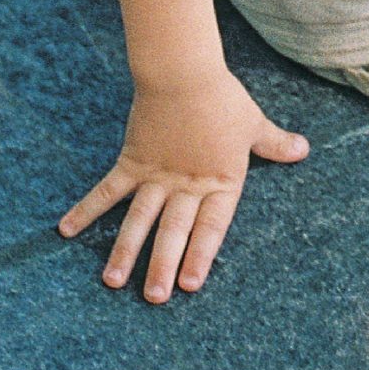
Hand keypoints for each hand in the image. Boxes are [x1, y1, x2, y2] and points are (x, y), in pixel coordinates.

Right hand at [60, 70, 308, 300]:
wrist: (184, 71)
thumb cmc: (222, 97)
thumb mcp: (253, 124)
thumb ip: (274, 143)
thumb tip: (303, 150)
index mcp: (219, 180)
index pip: (211, 227)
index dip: (201, 255)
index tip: (191, 285)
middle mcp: (186, 184)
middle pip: (173, 230)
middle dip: (162, 265)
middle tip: (154, 298)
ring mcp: (156, 175)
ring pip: (139, 219)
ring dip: (125, 250)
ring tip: (112, 282)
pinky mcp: (132, 161)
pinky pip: (107, 191)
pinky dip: (86, 210)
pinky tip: (65, 230)